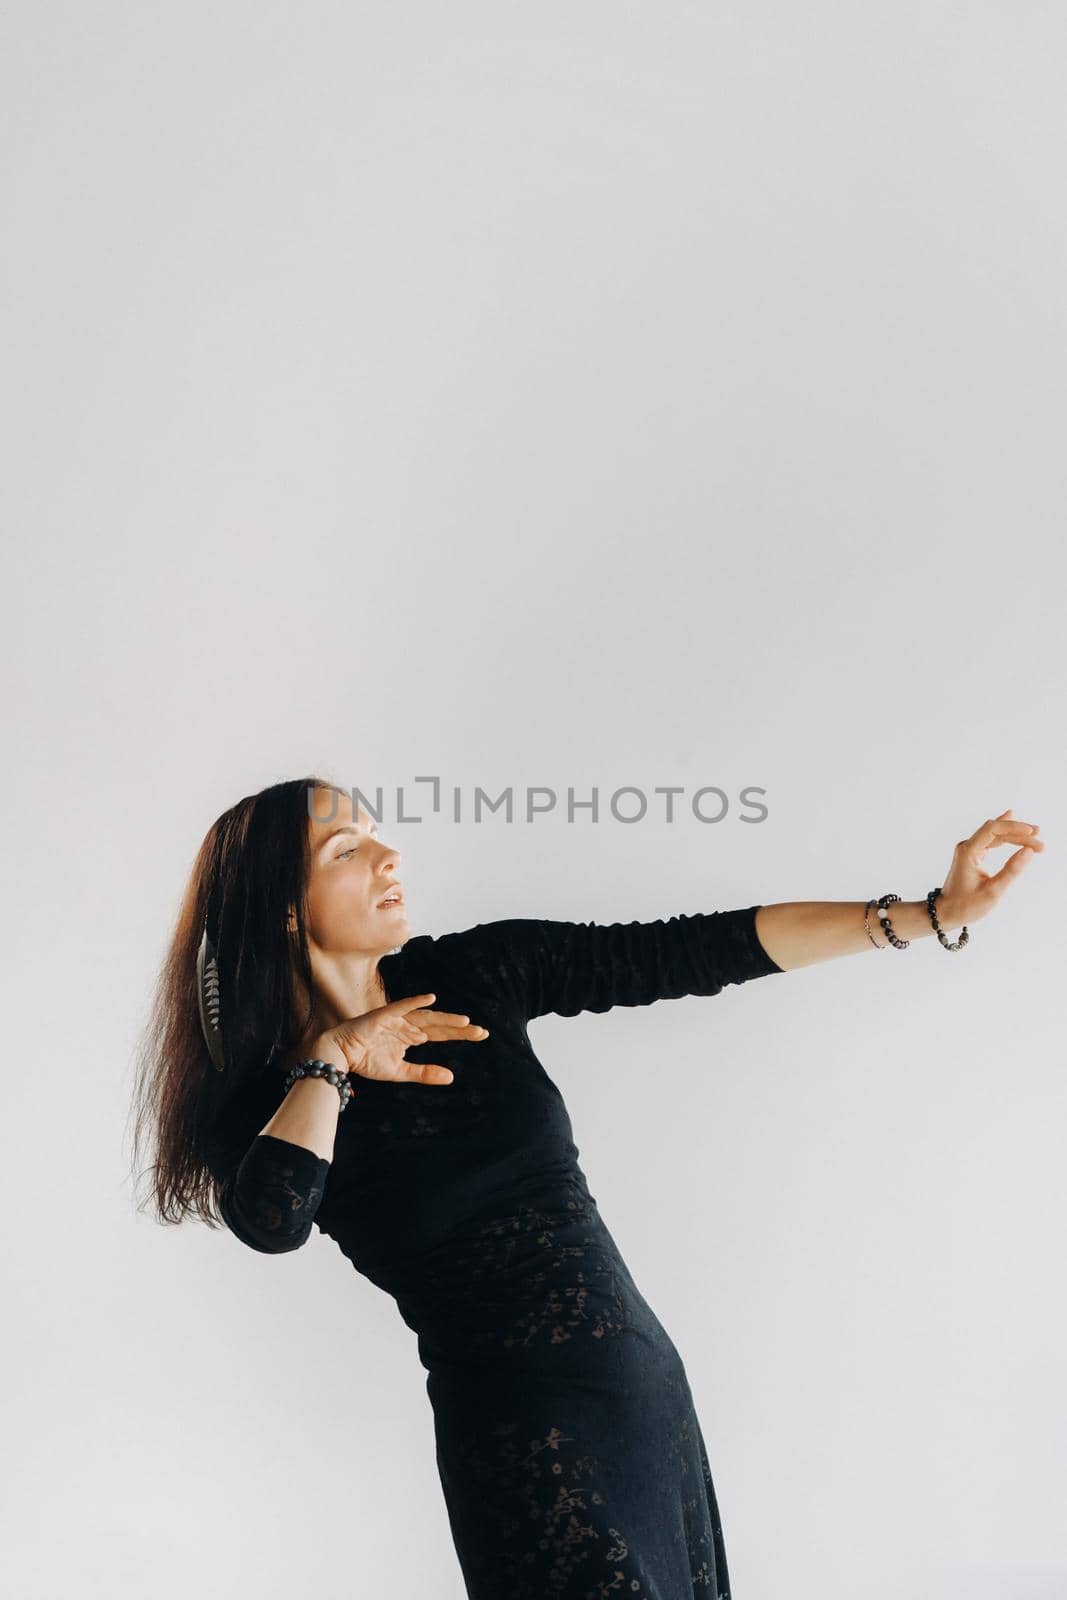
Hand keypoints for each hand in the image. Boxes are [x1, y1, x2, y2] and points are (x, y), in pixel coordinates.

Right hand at [312, 993, 488, 1085]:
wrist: (339, 1055)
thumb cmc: (366, 1060)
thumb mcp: (400, 1072)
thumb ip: (424, 1073)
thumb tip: (451, 1077)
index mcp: (412, 1036)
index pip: (441, 1034)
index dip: (460, 1034)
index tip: (482, 1034)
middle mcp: (407, 1025)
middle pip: (438, 1025)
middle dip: (459, 1028)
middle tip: (482, 1031)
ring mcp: (396, 1019)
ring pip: (425, 1017)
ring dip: (444, 1018)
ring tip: (464, 1021)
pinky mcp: (382, 1016)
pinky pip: (400, 1008)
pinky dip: (415, 1002)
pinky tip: (430, 998)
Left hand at [938, 809, 1044, 927]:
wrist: (946, 913)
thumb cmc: (967, 905)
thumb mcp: (993, 891)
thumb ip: (1012, 870)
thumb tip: (1029, 851)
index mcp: (968, 852)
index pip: (992, 829)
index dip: (1013, 827)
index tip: (1032, 833)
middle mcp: (967, 847)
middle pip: (996, 831)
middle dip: (1019, 833)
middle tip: (1040, 840)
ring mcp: (969, 850)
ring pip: (995, 835)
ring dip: (1015, 836)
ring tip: (1036, 837)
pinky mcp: (972, 855)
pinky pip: (991, 841)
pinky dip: (1006, 839)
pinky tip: (1016, 833)